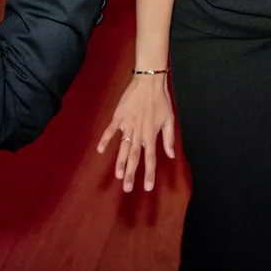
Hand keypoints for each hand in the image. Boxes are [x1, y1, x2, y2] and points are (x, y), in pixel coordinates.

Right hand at [96, 73, 175, 192]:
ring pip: (122, 148)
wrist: (148, 81)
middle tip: (127, 188)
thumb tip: (170, 155)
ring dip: (120, 162)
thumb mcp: (169, 119)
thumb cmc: (161, 100)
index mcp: (151, 135)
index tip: (147, 187)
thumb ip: (169, 138)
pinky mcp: (118, 117)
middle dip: (131, 174)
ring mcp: (127, 125)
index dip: (149, 174)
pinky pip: (110, 131)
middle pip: (134, 157)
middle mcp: (139, 133)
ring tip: (118, 176)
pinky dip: (104, 140)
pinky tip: (100, 151)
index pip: (150, 159)